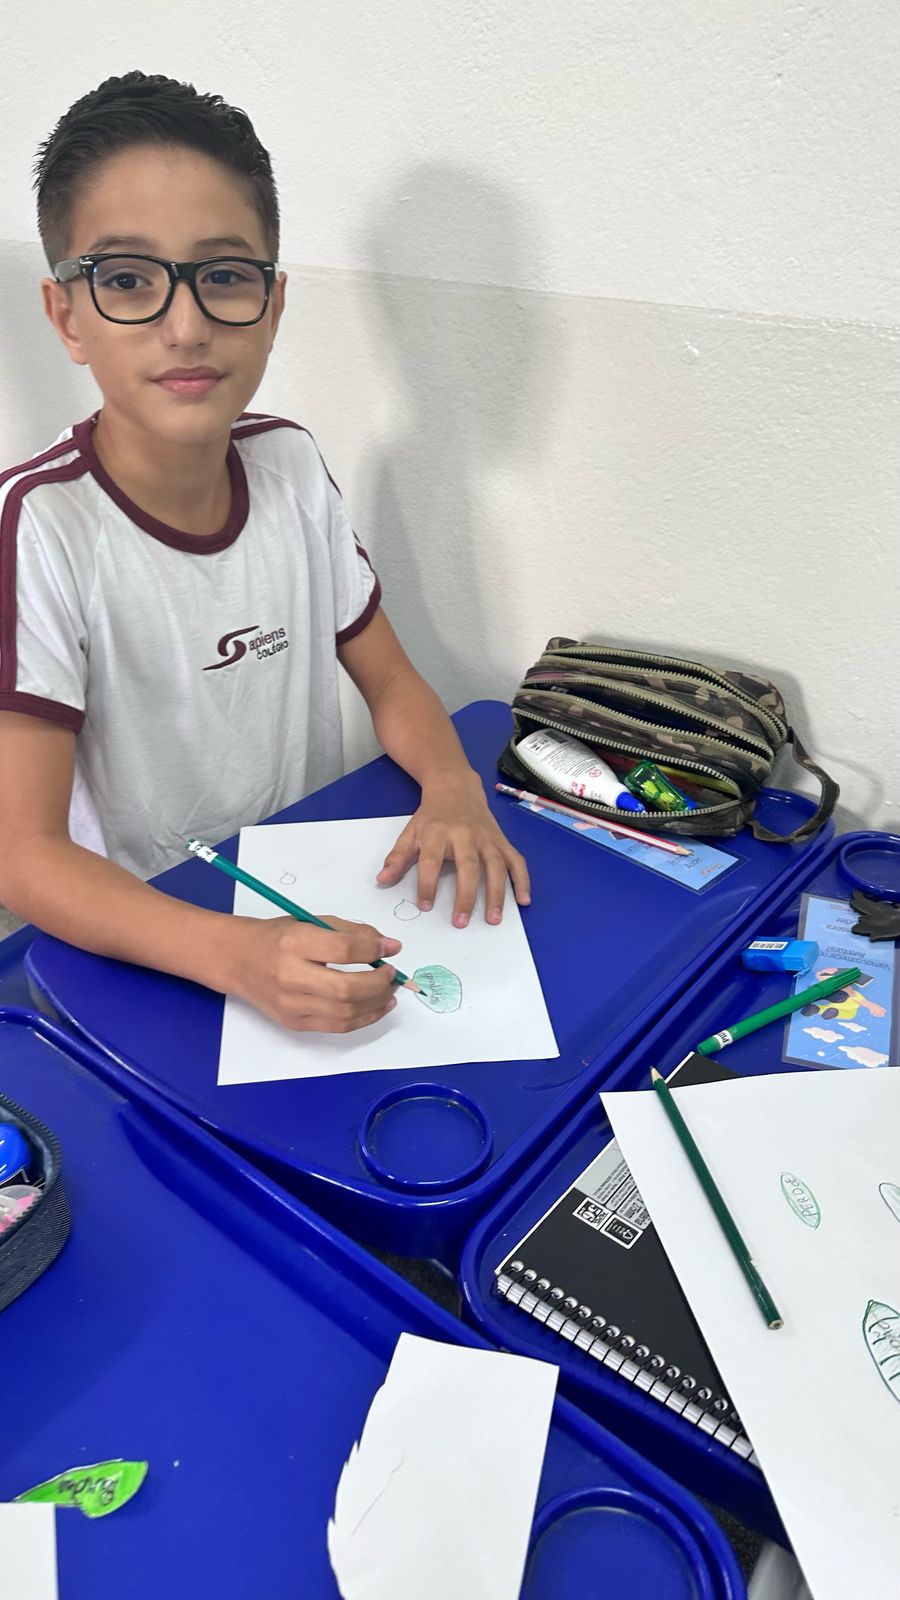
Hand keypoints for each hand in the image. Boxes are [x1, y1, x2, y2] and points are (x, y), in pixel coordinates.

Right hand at [228, 914, 401, 1032]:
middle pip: (346, 989)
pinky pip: (337, 1027)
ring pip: (345, 1013)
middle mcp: (289, 976)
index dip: (373, 950)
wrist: (238, 960)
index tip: (389, 948)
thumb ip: (350, 932)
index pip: (343, 950)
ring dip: (377, 1004)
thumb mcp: (310, 922)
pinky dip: (363, 1019)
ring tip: (390, 992)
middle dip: (379, 983)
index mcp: (293, 943)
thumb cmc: (276, 938)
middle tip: (392, 974)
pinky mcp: (294, 1023)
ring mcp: (290, 1004)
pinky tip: (376, 1007)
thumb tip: (388, 945)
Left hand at [377, 775, 530, 926]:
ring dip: (497, 893)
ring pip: (496, 866)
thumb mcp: (410, 832)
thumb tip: (382, 881)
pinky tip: (523, 900)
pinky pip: (516, 861)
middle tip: (461, 922)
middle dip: (466, 895)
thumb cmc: (432, 816)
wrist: (456, 788)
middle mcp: (465, 835)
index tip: (425, 906)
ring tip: (493, 918)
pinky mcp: (501, 841)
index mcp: (438, 833)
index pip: (431, 861)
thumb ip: (397, 858)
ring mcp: (487, 838)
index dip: (427, 884)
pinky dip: (522, 880)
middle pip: (468, 866)